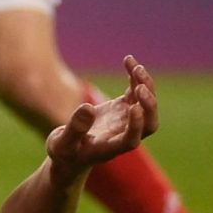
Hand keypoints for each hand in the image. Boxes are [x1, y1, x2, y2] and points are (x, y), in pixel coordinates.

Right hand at [45, 56, 157, 181]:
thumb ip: (75, 128)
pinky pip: (136, 92)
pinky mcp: (123, 109)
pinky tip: (128, 60)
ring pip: (146, 105)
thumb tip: (88, 108)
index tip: (133, 108)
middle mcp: (125, 134)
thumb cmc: (65, 152)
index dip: (137, 125)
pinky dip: (135, 77)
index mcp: (112, 148)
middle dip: (149, 105)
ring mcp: (127, 121)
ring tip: (135, 67)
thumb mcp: (63, 143)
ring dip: (145, 86)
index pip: (132, 140)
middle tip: (140, 87)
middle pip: (149, 123)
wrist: (71, 152)